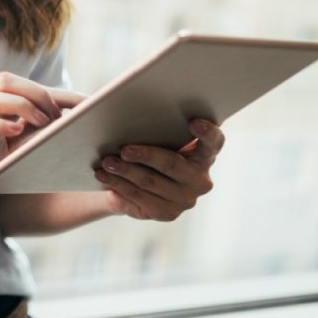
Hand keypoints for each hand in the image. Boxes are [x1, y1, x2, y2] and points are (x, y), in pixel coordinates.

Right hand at [0, 71, 84, 218]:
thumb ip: (32, 139)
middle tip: (57, 119)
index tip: (92, 105)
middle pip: (5, 80)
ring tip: (41, 124)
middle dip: (37, 93)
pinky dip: (0, 125)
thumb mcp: (11, 153)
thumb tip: (73, 135)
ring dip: (20, 105)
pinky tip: (17, 134)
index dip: (62, 94)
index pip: (29, 88)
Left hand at [95, 119, 223, 220]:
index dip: (207, 132)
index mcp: (204, 153)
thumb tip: (123, 104)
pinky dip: (118, 185)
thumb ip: (153, 121)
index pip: (214, 142)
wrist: (136, 180)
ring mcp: (185, 199)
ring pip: (150, 182)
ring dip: (125, 171)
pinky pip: (139, 197)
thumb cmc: (149, 146)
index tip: (193, 122)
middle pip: (172, 164)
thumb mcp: (155, 134)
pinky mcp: (167, 213)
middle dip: (145, 155)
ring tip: (106, 162)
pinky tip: (103, 176)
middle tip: (124, 149)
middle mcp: (200, 178)